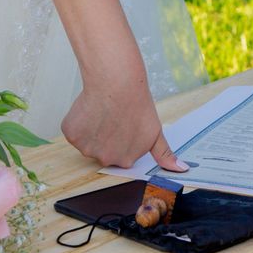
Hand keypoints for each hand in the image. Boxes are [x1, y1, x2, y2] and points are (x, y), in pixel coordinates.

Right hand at [61, 75, 187, 171]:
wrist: (117, 83)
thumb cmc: (137, 104)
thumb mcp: (156, 132)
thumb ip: (165, 155)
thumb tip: (181, 170)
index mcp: (125, 160)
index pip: (120, 153)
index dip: (122, 136)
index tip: (124, 124)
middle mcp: (104, 159)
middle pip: (102, 150)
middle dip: (106, 136)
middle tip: (114, 116)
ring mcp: (86, 148)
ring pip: (86, 140)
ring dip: (91, 128)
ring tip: (103, 110)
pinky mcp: (71, 134)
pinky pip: (73, 130)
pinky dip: (78, 120)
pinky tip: (90, 108)